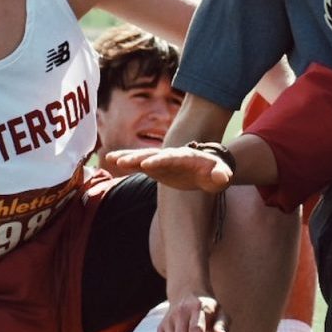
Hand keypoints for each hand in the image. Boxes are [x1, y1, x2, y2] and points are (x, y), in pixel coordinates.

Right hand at [103, 145, 232, 192]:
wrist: (208, 169)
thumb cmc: (215, 173)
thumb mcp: (221, 175)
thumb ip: (221, 175)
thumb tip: (221, 177)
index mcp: (187, 157)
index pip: (173, 158)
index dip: (161, 160)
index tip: (148, 164)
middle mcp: (172, 155)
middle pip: (154, 154)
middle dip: (140, 157)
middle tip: (123, 161)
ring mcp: (162, 160)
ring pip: (144, 156)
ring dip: (129, 157)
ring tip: (111, 158)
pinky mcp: (156, 166)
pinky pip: (138, 163)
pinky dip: (126, 160)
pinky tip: (109, 159)